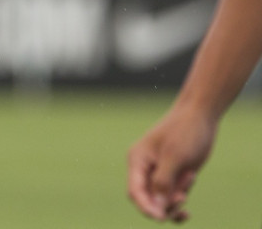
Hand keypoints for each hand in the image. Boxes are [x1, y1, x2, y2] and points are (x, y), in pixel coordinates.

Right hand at [126, 104, 217, 221]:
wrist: (199, 117)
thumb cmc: (184, 132)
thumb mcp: (174, 157)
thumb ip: (163, 182)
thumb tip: (156, 208)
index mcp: (138, 161)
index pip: (135, 191)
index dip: (144, 206)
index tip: (159, 217)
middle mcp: (145, 170)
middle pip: (147, 199)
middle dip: (163, 205)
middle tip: (184, 197)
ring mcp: (160, 174)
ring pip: (161, 201)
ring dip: (176, 201)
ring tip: (191, 179)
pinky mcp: (174, 177)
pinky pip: (171, 199)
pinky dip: (179, 205)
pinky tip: (187, 212)